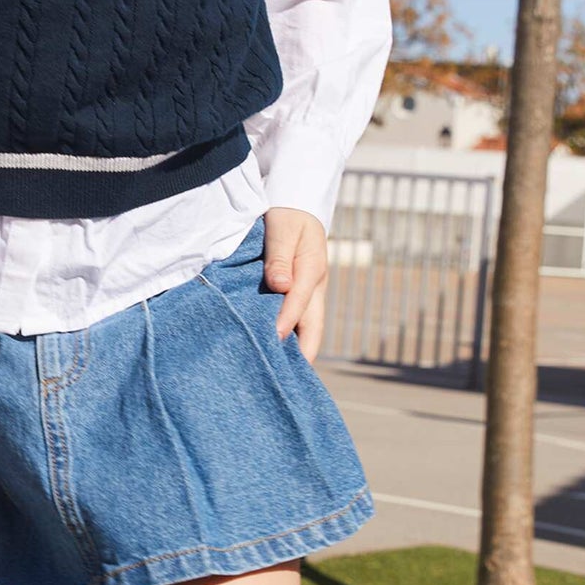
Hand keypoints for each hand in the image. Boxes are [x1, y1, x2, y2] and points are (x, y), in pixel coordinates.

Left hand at [262, 206, 327, 363]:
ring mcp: (309, 295)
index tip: (269, 344)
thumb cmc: (287, 215)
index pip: (297, 305)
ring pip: (306, 331)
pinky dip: (287, 338)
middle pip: (312, 332)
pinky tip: (270, 350)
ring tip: (272, 372)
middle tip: (279, 380)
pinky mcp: (300, 295)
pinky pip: (297, 322)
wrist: (297, 205)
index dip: (284, 326)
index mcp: (312, 272)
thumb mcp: (283, 228)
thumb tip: (280, 285)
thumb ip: (280, 257)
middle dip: (299, 357)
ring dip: (292, 350)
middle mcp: (314, 289)